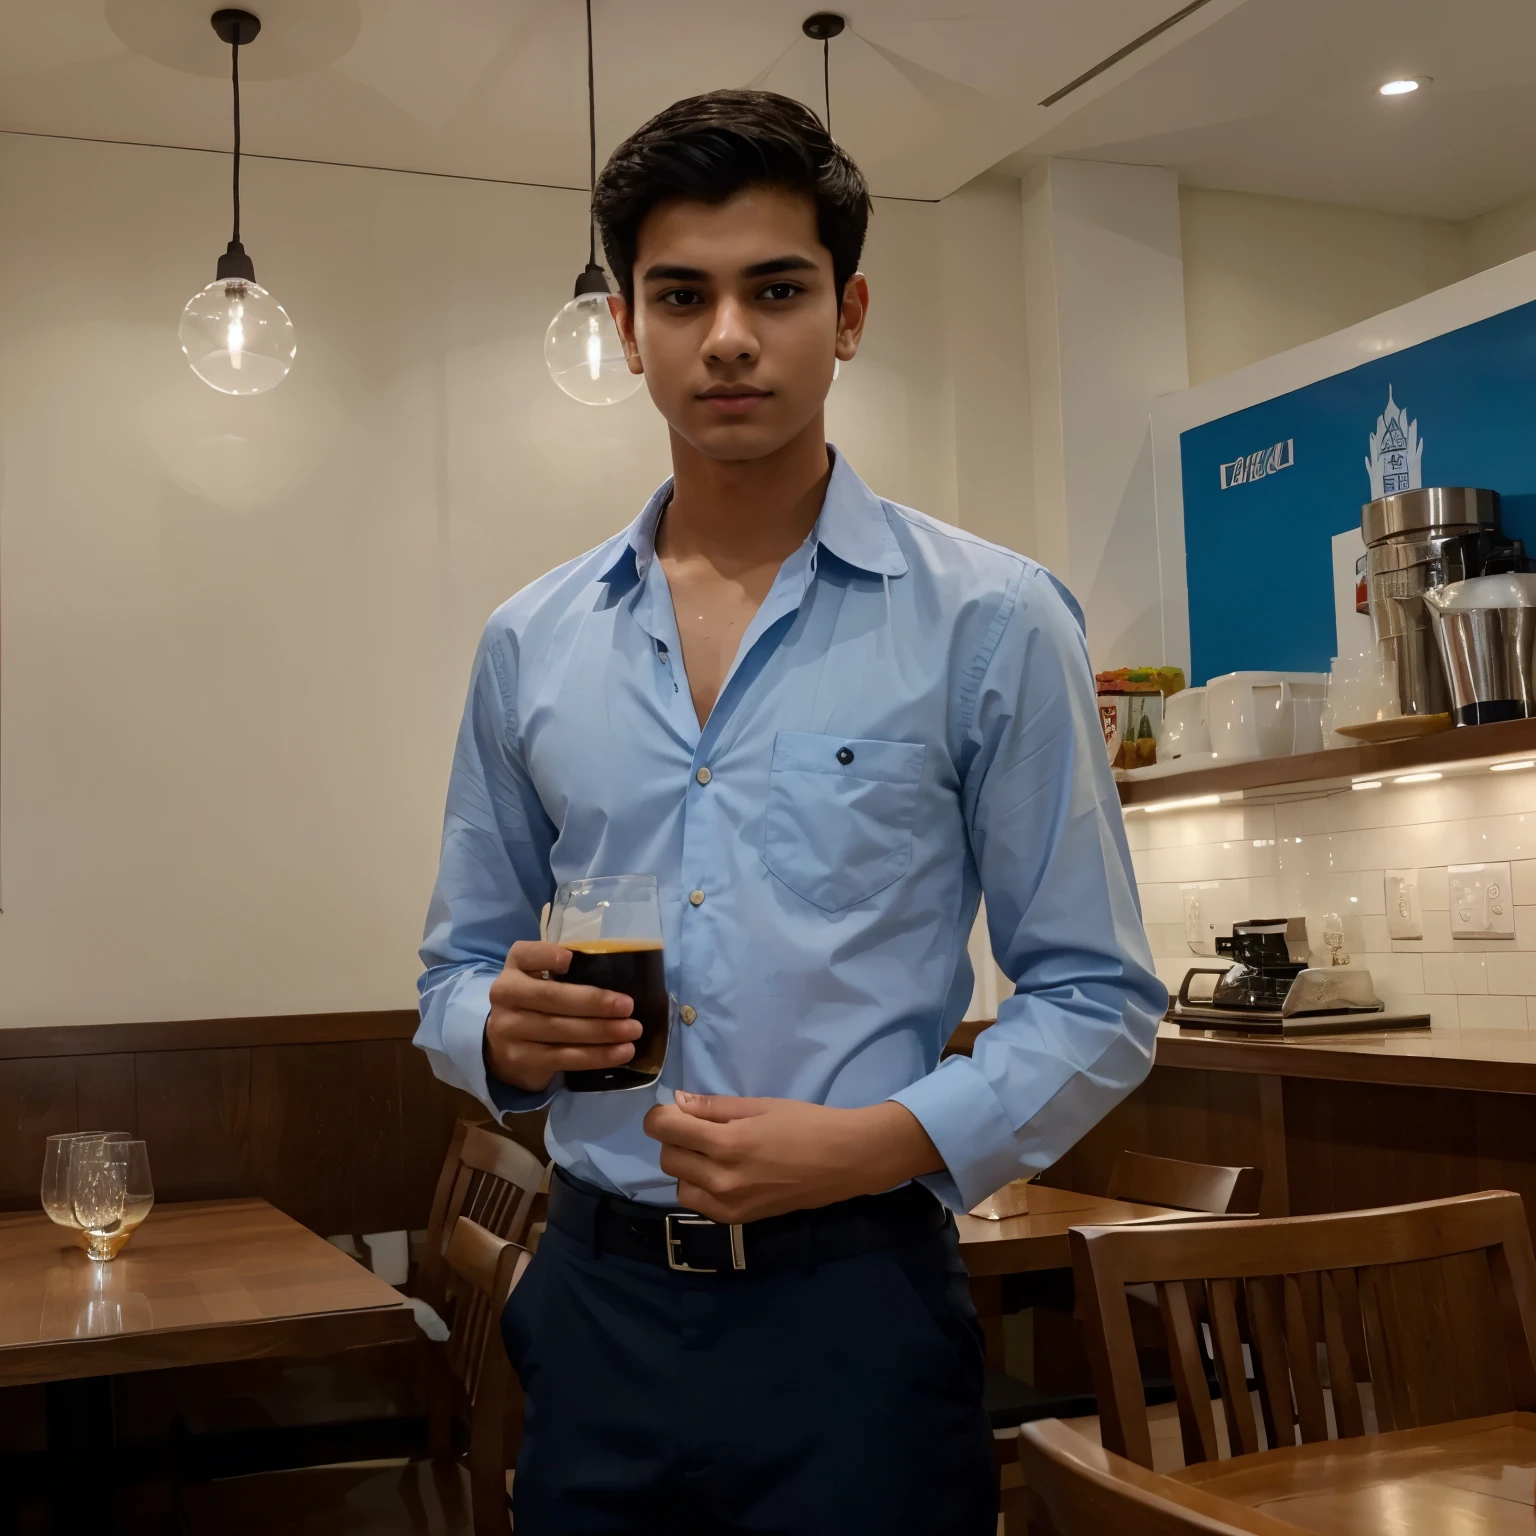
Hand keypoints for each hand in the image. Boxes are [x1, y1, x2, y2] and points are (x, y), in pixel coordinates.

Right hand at [483, 940, 639, 1092]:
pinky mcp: (521, 1059)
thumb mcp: (540, 978)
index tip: (571, 959)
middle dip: (594, 1002)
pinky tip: (621, 1052)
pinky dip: (597, 1055)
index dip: (548, 955)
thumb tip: (615, 971)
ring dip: (602, 1031)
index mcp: (514, 968)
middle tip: (628, 1006)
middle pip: (552, 997)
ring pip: (561, 1030)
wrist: (505, 1044)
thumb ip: (565, 972)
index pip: (525, 955)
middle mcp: (505, 995)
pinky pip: (564, 1057)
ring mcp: (509, 1030)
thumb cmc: (536, 1002)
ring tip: (632, 1031)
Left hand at [642, 1093, 941, 1222]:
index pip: (665, 1129)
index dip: (660, 1115)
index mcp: (727, 1144)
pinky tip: (721, 1174)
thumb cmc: (805, 1124)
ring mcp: (729, 1204)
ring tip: (712, 1153)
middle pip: (667, 1157)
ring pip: (679, 1184)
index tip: (671, 1110)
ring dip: (686, 1166)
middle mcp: (721, 1179)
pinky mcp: (738, 1220)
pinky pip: (699, 1204)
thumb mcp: (759, 1106)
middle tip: (699, 1128)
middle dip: (675, 1139)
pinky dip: (700, 1187)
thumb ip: (714, 1108)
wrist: (844, 1161)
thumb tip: (677, 1102)